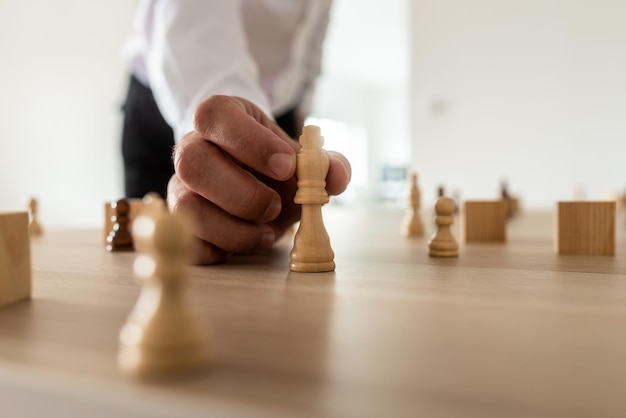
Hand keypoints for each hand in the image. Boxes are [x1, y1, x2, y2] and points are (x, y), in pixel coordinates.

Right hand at [167, 95, 350, 264]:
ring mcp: (180, 186)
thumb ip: (325, 163)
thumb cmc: (276, 166)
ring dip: (233, 229)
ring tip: (267, 234)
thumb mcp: (302, 158)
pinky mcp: (182, 223)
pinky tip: (248, 242)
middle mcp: (191, 148)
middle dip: (241, 192)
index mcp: (221, 118)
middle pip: (191, 162)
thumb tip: (336, 176)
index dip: (250, 141)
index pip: (215, 115)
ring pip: (186, 207)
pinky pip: (188, 241)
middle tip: (275, 205)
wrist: (256, 183)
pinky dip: (221, 249)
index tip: (287, 166)